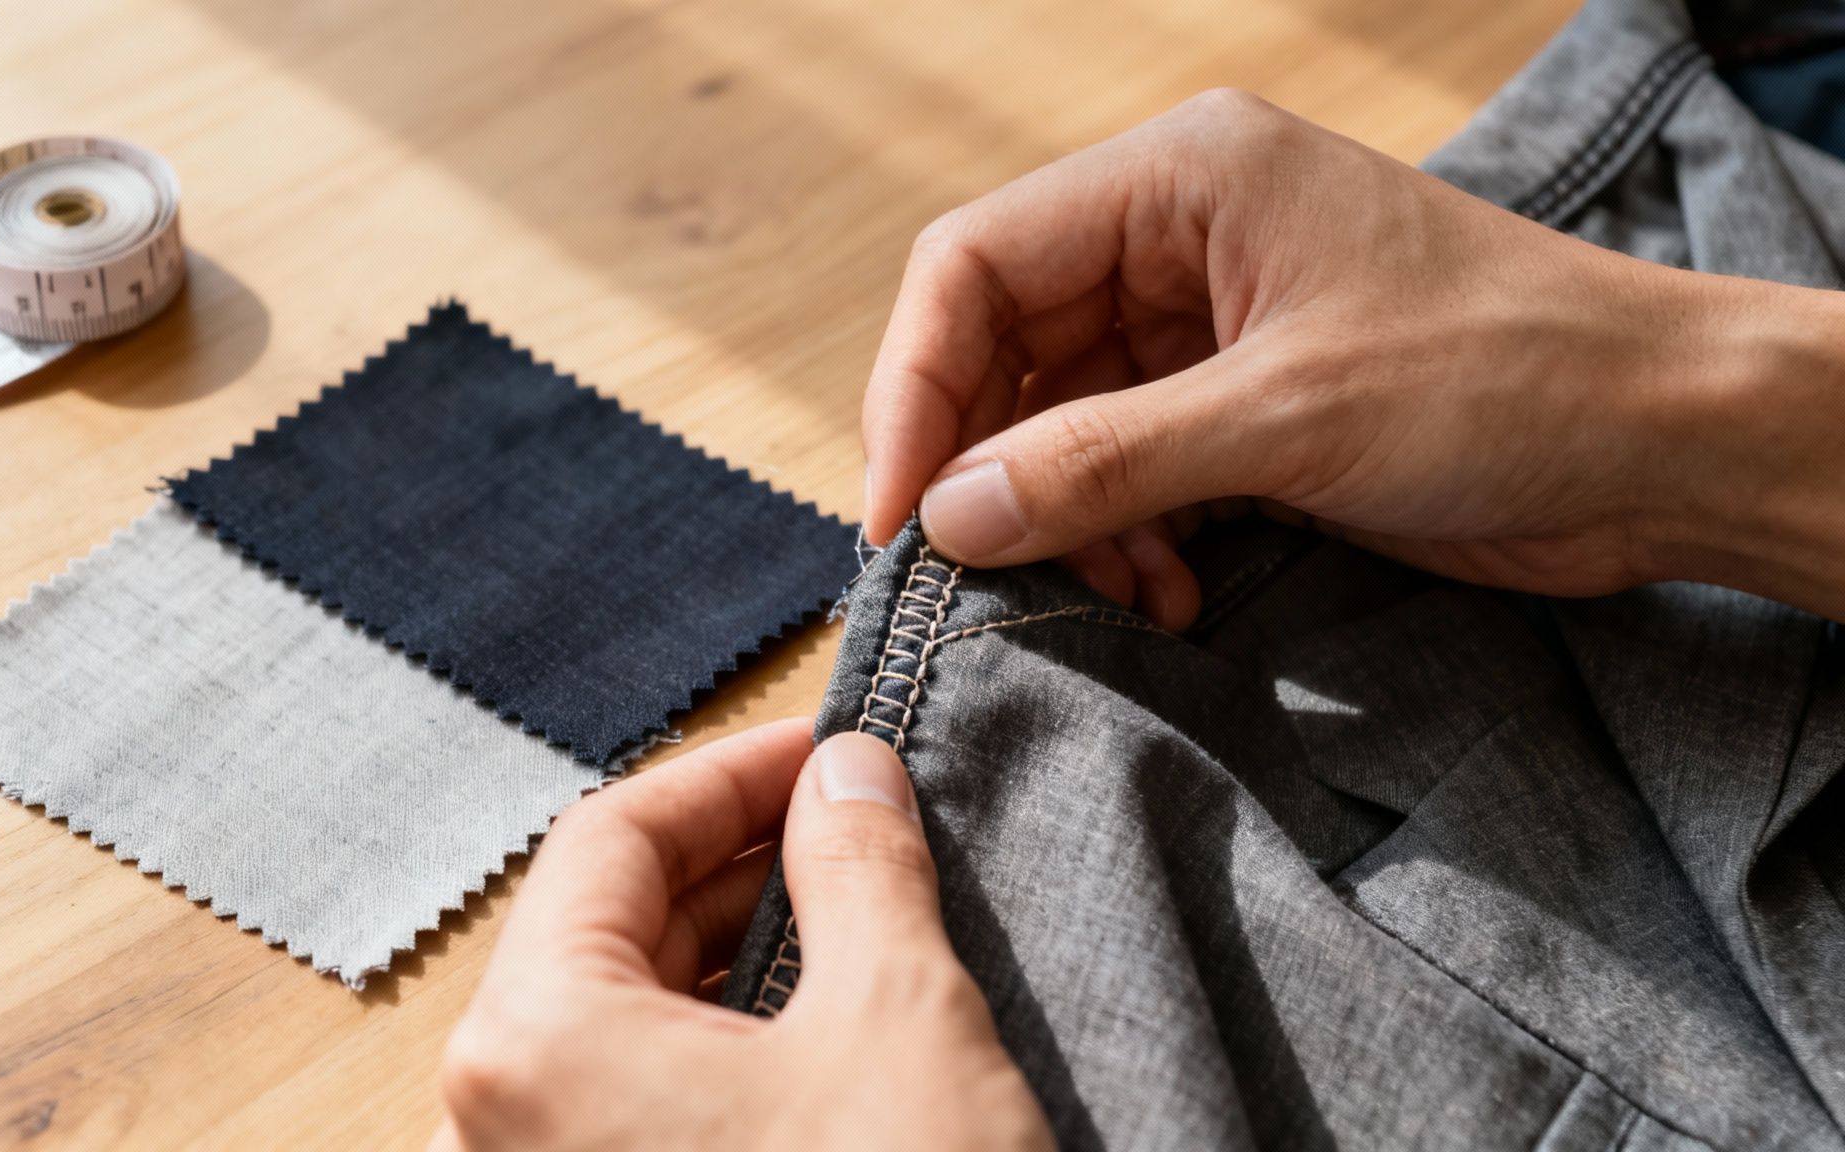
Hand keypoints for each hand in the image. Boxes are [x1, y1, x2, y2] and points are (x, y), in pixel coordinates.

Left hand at [432, 719, 1050, 1151]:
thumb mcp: (896, 1017)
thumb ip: (858, 866)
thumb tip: (848, 777)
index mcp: (535, 1040)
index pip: (611, 835)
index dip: (732, 774)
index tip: (830, 749)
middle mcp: (503, 1117)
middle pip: (605, 922)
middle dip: (736, 858)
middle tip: (851, 818)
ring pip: (623, 1013)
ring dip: (734, 944)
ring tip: (851, 907)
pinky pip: (640, 1097)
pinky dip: (725, 1035)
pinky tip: (818, 1018)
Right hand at [863, 89, 1844, 625]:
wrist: (1663, 443)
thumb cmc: (1509, 376)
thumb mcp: (1286, 416)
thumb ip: (1103, 462)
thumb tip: (949, 513)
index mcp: (1181, 178)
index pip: (977, 263)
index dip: (916, 388)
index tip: (900, 511)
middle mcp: (1180, 237)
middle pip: (1006, 346)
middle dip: (988, 465)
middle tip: (975, 571)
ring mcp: (1210, 324)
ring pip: (1059, 420)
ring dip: (1064, 518)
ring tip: (1117, 590)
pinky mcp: (1243, 404)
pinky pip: (1126, 468)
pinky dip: (1125, 536)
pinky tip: (1166, 591)